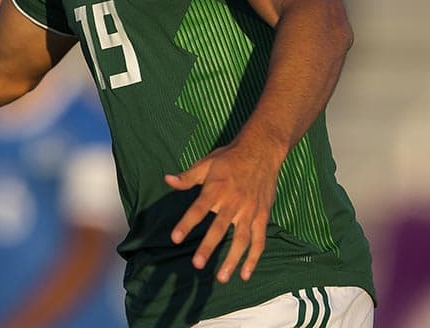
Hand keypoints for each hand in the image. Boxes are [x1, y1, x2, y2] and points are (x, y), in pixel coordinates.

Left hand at [164, 136, 280, 283]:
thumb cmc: (230, 157)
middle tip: (197, 265)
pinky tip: (245, 273)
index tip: (175, 238)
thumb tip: (167, 180)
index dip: (186, 224)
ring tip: (222, 277)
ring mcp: (249, 210)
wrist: (261, 151)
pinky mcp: (262, 215)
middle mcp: (233, 202)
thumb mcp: (206, 163)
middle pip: (219, 228)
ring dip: (232, 260)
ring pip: (241, 239)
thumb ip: (187, 177)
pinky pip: (259, 240)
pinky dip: (254, 258)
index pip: (198, 209)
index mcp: (216, 188)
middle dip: (208, 247)